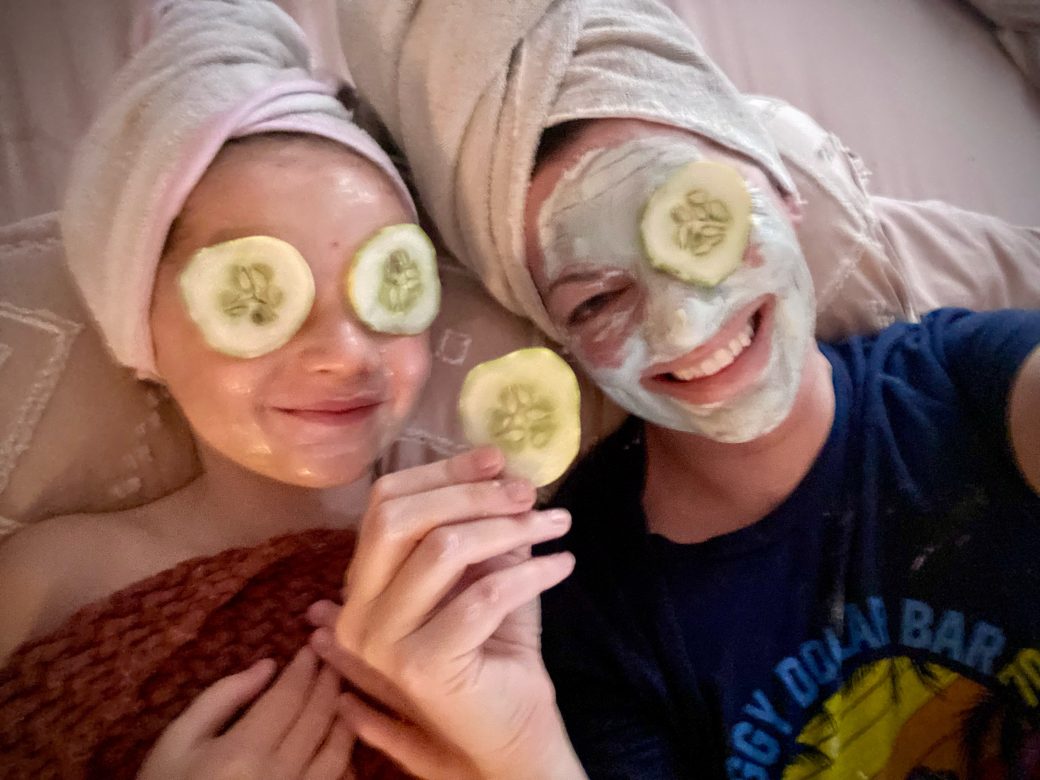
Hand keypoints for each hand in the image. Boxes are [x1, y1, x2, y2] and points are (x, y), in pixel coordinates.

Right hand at [138, 648, 353, 779]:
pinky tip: (337, 740)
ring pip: (337, 753)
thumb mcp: (177, 740)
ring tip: (341, 694)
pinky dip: (342, 757)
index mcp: (244, 751)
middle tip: (333, 660)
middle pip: (318, 719)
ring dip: (343, 718)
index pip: (288, 698)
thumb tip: (267, 666)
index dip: (304, 669)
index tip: (311, 648)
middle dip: (329, 684)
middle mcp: (279, 775)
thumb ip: (221, 698)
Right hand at [309, 447, 585, 779]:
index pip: (385, 503)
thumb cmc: (497, 646)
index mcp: (363, 584)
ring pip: (441, 548)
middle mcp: (357, 612)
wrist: (514, 728)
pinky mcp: (421, 666)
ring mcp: (382, 642)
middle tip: (529, 492)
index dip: (442, 473)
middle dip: (471, 494)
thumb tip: (500, 467)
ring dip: (510, 527)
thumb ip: (482, 525)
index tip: (498, 460)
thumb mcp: (486, 570)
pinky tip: (562, 565)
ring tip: (556, 525)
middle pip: (400, 518)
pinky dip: (531, 572)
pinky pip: (482, 595)